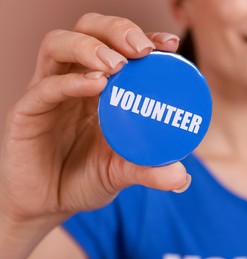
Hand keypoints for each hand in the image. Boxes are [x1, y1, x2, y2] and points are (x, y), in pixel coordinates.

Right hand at [0, 13, 187, 225]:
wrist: (48, 203)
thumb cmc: (86, 178)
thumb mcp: (122, 172)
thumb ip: (149, 171)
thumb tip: (182, 178)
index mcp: (102, 87)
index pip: (120, 46)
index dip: (145, 37)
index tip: (170, 44)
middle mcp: (76, 81)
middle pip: (90, 30)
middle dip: (118, 30)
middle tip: (142, 49)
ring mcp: (50, 92)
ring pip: (60, 44)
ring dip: (91, 46)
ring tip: (118, 65)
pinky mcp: (27, 110)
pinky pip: (45, 87)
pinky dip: (71, 82)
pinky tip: (96, 84)